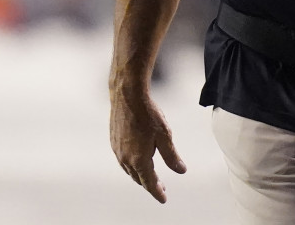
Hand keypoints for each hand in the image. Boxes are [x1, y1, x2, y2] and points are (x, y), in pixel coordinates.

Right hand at [110, 88, 185, 202]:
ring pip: (129, 170)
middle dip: (150, 184)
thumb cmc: (147, 113)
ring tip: (150, 175)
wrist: (127, 96)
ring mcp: (117, 150)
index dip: (157, 192)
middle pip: (139, 178)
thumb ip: (172, 156)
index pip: (149, 183)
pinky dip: (132, 165)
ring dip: (140, 175)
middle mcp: (125, 158)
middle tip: (161, 187)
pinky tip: (137, 160)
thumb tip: (181, 171)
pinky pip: (123, 160)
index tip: (164, 199)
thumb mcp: (165, 135)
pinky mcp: (114, 142)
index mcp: (139, 159)